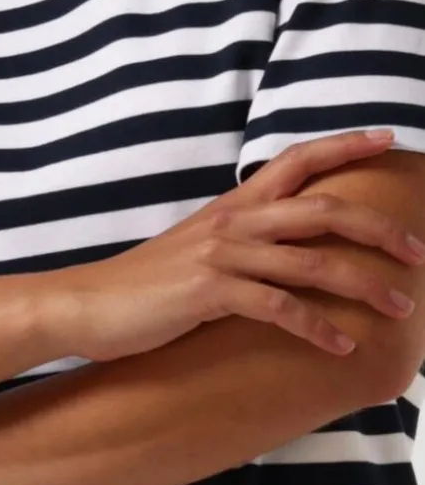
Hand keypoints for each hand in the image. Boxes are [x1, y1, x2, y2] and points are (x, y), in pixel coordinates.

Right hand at [50, 129, 424, 361]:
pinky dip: (317, 327)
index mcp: (235, 204)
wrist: (92, 301)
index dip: (344, 145)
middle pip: (323, 208)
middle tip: (419, 250)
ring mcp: (222, 254)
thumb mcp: (201, 243)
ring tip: (400, 306)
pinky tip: (342, 345)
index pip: (297, 159)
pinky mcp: (209, 292)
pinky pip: (279, 307)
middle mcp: (234, 220)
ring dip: (364, 284)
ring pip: (311, 260)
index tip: (388, 138)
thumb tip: (289, 240)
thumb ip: (245, 234)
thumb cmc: (151, 279)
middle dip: (379, 227)